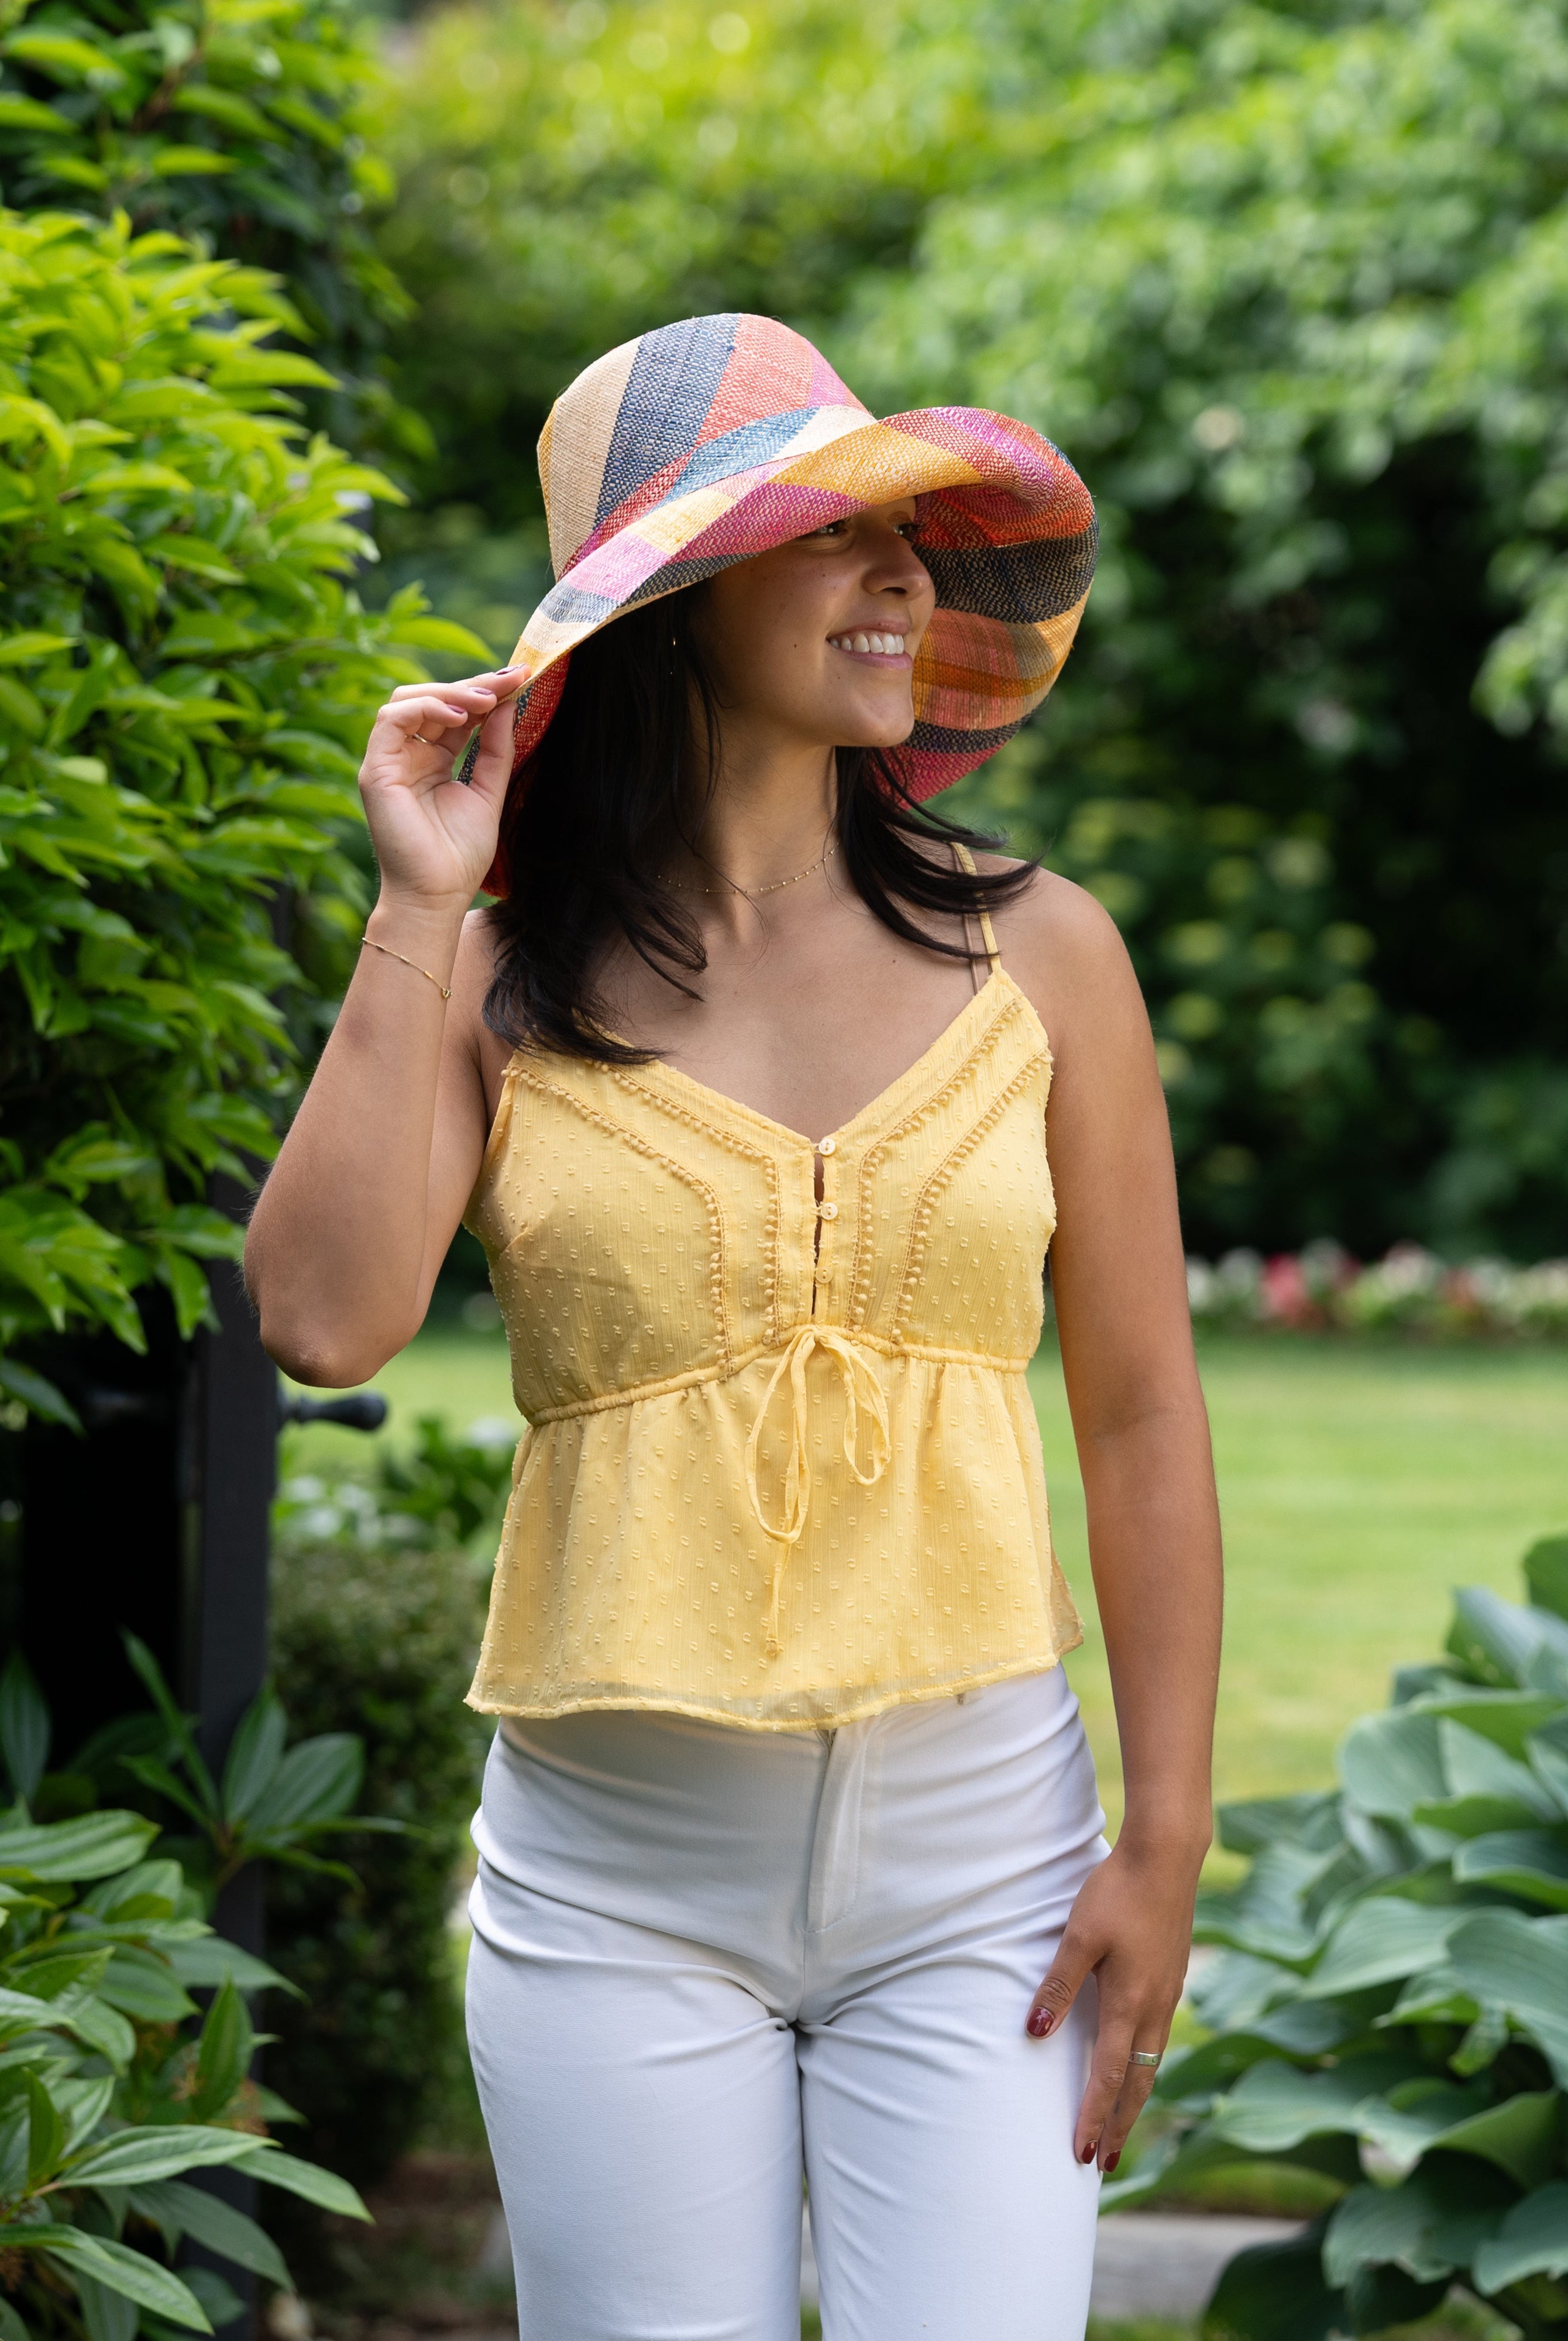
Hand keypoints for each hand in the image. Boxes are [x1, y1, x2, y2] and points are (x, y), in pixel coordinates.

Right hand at [358, 669, 523, 909]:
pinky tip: (459, 717)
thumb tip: (506, 705)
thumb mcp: (488, 792)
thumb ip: (495, 750)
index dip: (484, 693)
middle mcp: (407, 756)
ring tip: (486, 699)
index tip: (519, 679)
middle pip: (432, 700)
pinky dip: (425, 708)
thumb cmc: (460, 855)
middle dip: (472, 685)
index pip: (454, 713)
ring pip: (408, 699)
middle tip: (510, 679)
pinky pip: (392, 719)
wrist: (437, 896)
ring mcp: (388, 761)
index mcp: (431, 761)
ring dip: (450, 692)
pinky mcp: (375, 770)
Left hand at [1024, 1834, 1200, 2171]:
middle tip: (1102, 2164)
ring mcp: (1169, 1994)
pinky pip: (1157, 2038)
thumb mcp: (1080, 1936)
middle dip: (1118, 2125)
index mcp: (1130, 2002)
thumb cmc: (1118, 1892)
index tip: (1081, 2154)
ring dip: (1134, 2100)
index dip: (1094, 2116)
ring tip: (1119, 2128)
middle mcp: (1155, 2007)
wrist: (1168, 1856)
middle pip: (1137, 2083)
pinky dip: (1145, 2067)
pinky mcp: (1173, 1977)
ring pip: (1151, 2062)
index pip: (1109, 2075)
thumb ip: (1057, 1986)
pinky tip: (1136, 2066)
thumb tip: (1033, 2034)